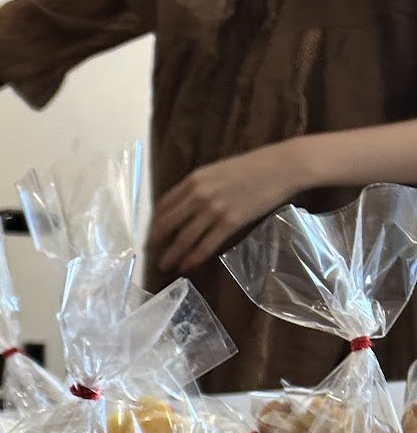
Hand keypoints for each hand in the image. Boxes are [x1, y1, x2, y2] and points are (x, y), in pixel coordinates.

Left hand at [149, 141, 308, 276]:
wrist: (283, 166)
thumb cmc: (253, 166)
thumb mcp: (217, 171)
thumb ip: (198, 186)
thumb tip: (184, 205)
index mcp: (194, 180)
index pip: (163, 205)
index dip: (154, 223)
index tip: (150, 234)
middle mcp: (199, 195)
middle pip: (167, 224)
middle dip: (155, 242)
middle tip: (149, 254)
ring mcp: (214, 209)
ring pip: (183, 238)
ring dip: (171, 255)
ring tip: (164, 266)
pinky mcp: (231, 222)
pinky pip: (206, 245)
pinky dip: (193, 258)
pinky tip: (186, 266)